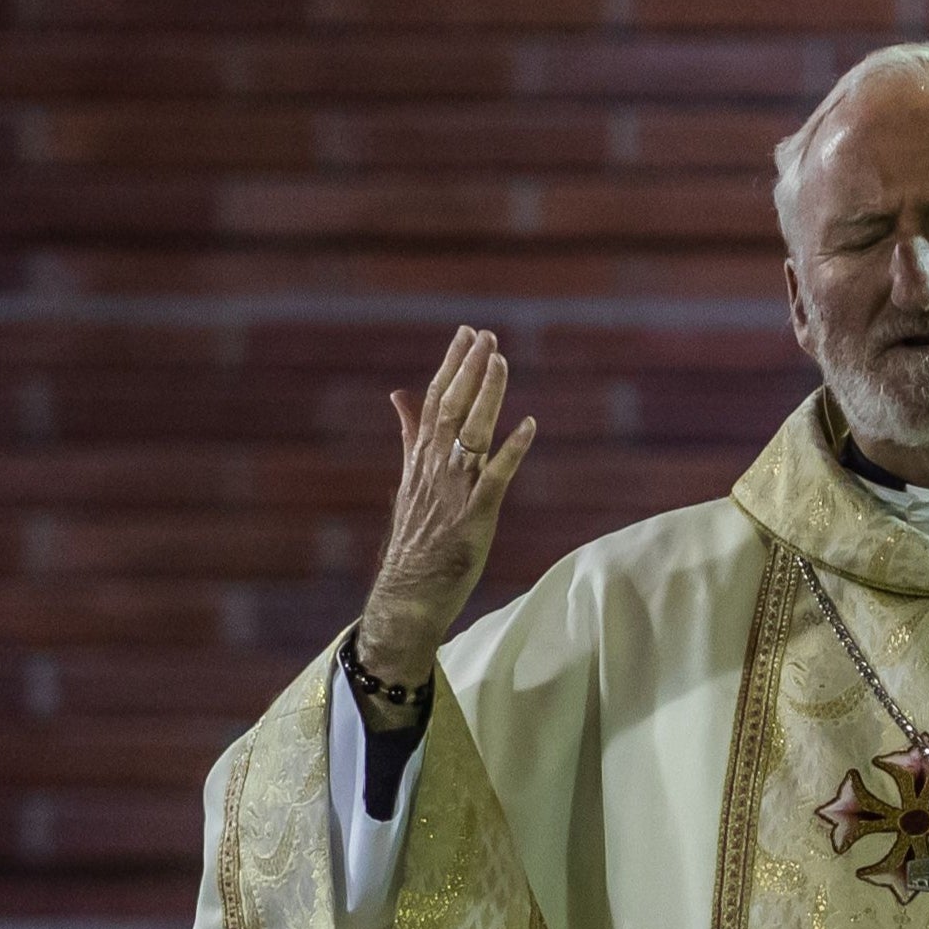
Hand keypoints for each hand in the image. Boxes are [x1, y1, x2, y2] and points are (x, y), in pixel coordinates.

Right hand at [356, 326, 535, 689]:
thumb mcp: (408, 480)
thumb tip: (399, 397)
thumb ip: (409, 436)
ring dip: (487, 396)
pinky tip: (529, 425)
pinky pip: (496, 477)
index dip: (450, 366)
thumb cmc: (414, 542)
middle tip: (486, 334)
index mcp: (420, 459)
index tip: (465, 334)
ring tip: (501, 361)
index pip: (433, 401)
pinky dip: (513, 449)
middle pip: (451, 408)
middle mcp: (434, 469)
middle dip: (469, 369)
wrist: (407, 595)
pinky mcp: (475, 517)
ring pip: (472, 434)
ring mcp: (454, 492)